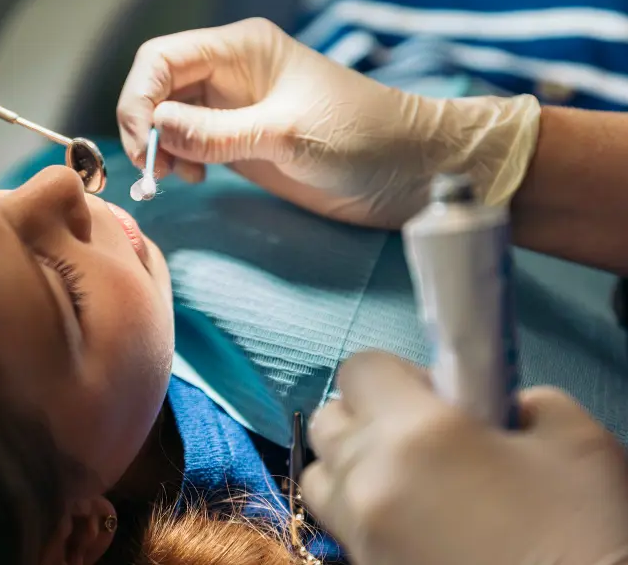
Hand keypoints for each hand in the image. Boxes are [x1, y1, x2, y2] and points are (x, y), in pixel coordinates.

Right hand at [117, 18, 539, 227]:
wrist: (409, 171)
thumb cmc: (363, 137)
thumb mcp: (288, 135)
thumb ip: (218, 133)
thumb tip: (156, 128)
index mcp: (242, 49)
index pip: (163, 58)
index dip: (140, 96)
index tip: (144, 141)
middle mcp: (230, 73)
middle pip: (157, 87)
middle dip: (144, 125)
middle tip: (154, 167)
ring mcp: (233, 108)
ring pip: (167, 118)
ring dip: (159, 146)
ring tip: (177, 177)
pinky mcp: (239, 141)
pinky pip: (189, 144)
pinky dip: (178, 161)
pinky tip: (194, 178)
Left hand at [301, 351, 627, 564]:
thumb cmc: (583, 530)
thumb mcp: (574, 441)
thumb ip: (518, 401)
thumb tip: (490, 406)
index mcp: (410, 434)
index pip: (359, 369)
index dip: (397, 374)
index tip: (440, 395)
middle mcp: (366, 482)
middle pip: (328, 423)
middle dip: (367, 415)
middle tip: (425, 434)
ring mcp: (360, 536)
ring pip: (322, 478)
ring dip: (353, 466)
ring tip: (411, 480)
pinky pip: (342, 526)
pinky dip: (363, 512)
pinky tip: (418, 521)